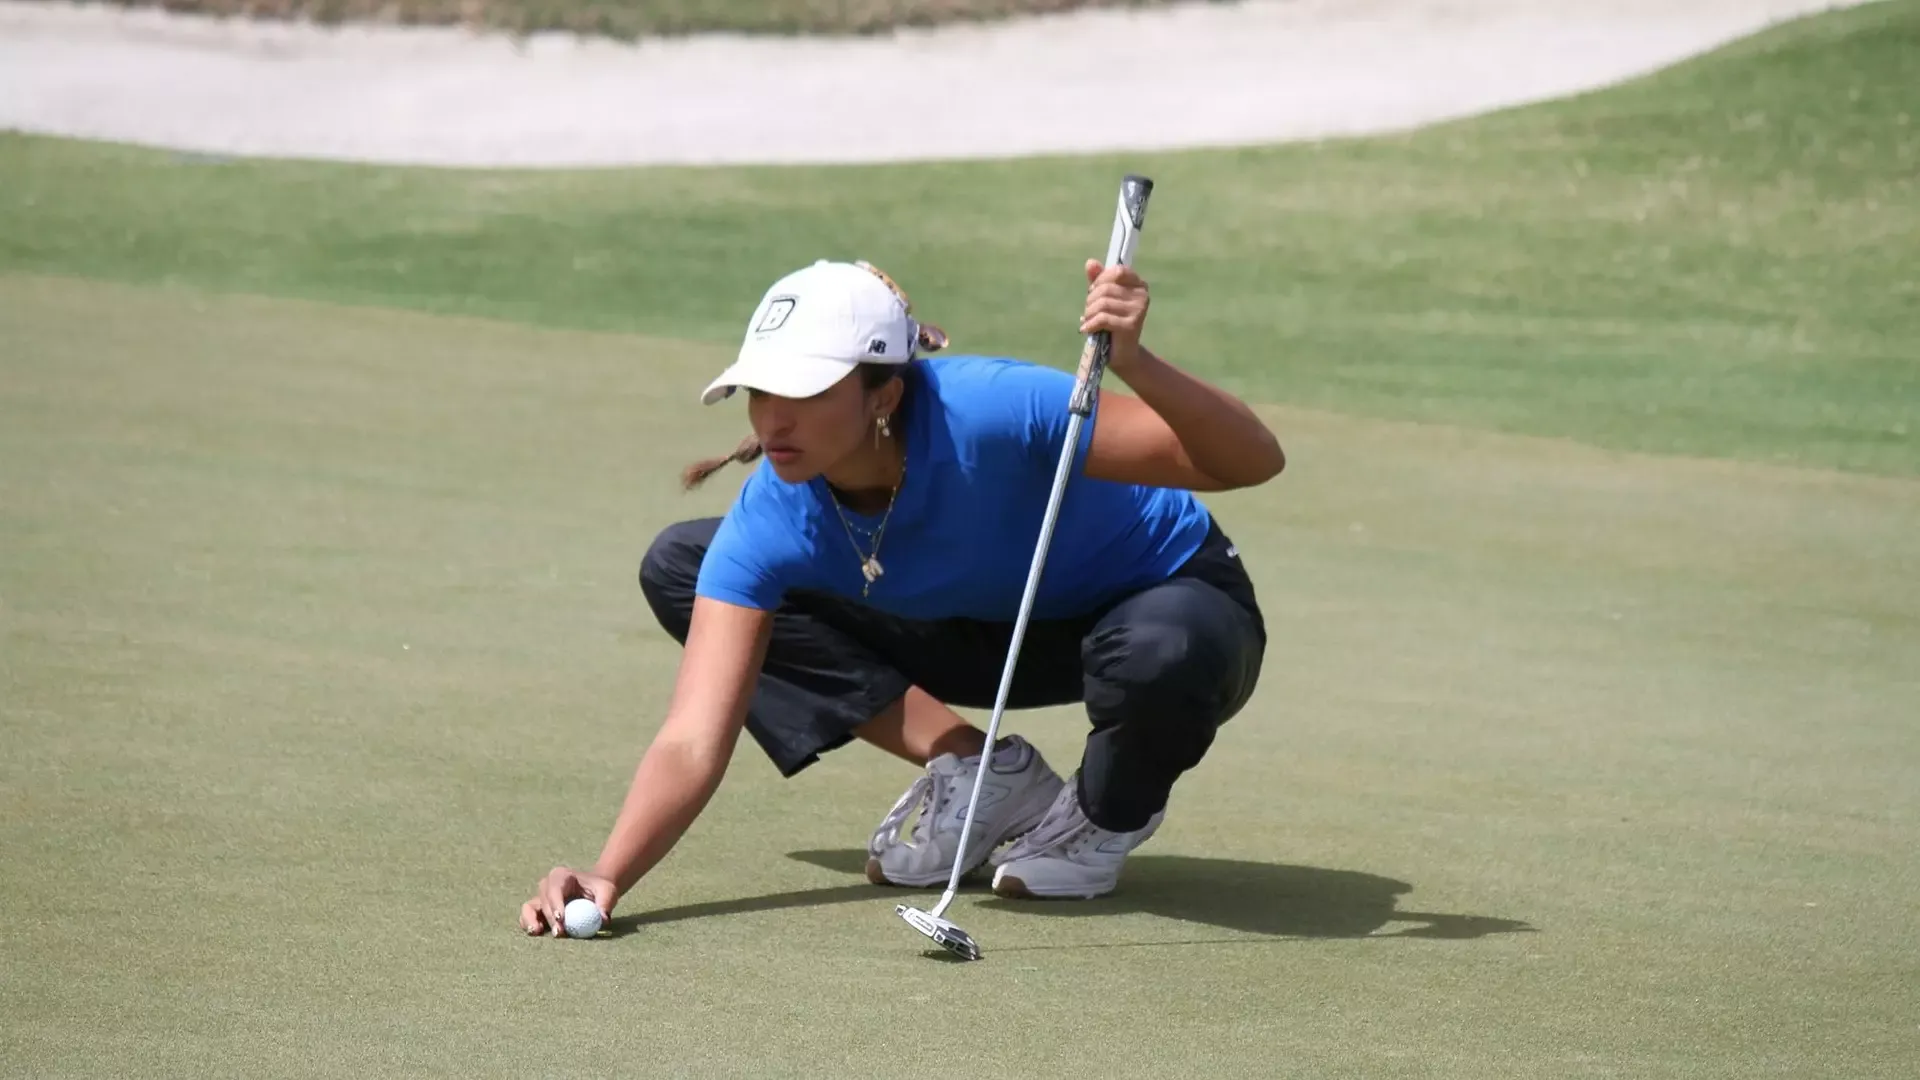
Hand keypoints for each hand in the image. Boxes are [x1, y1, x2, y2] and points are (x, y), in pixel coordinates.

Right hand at [519, 865, 617, 937]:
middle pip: (544, 901)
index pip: (555, 888)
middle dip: (550, 917)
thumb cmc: (600, 889)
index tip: (561, 918)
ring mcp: (541, 898)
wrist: (594, 892)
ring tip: (538, 932)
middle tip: (559, 933)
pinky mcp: (538, 911)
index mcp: (562, 876)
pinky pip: (527, 917)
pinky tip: (535, 933)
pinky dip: (528, 924)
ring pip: (529, 908)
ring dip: (531, 920)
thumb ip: (605, 904)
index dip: (555, 903)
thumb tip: (603, 919)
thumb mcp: (608, 892)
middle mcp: (547, 885)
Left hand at [1079, 259, 1150, 373]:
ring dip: (1089, 313)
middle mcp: (1142, 295)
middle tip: (1089, 312)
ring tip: (1088, 321)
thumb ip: (1098, 280)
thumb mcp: (1103, 299)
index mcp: (1139, 285)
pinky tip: (1087, 329)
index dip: (1100, 280)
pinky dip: (1090, 324)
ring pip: (1103, 303)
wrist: (1123, 354)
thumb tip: (1090, 262)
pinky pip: (1103, 318)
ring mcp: (1138, 310)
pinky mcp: (1131, 325)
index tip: (1093, 292)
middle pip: (1106, 288)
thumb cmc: (1112, 324)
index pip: (1117, 271)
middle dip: (1091, 300)